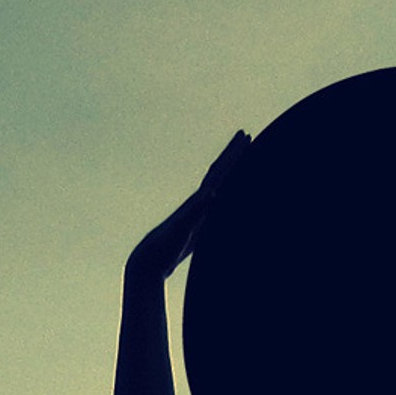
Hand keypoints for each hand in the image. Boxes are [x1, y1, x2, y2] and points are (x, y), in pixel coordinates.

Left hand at [126, 131, 251, 279]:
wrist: (150, 259)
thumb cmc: (166, 245)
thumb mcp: (183, 228)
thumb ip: (197, 211)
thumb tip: (212, 194)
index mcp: (199, 200)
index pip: (219, 172)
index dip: (233, 155)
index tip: (245, 136)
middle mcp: (198, 202)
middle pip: (218, 173)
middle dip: (232, 154)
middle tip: (244, 135)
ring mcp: (197, 213)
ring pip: (217, 186)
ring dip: (228, 173)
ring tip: (238, 161)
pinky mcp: (197, 226)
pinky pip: (214, 206)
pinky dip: (223, 197)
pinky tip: (223, 196)